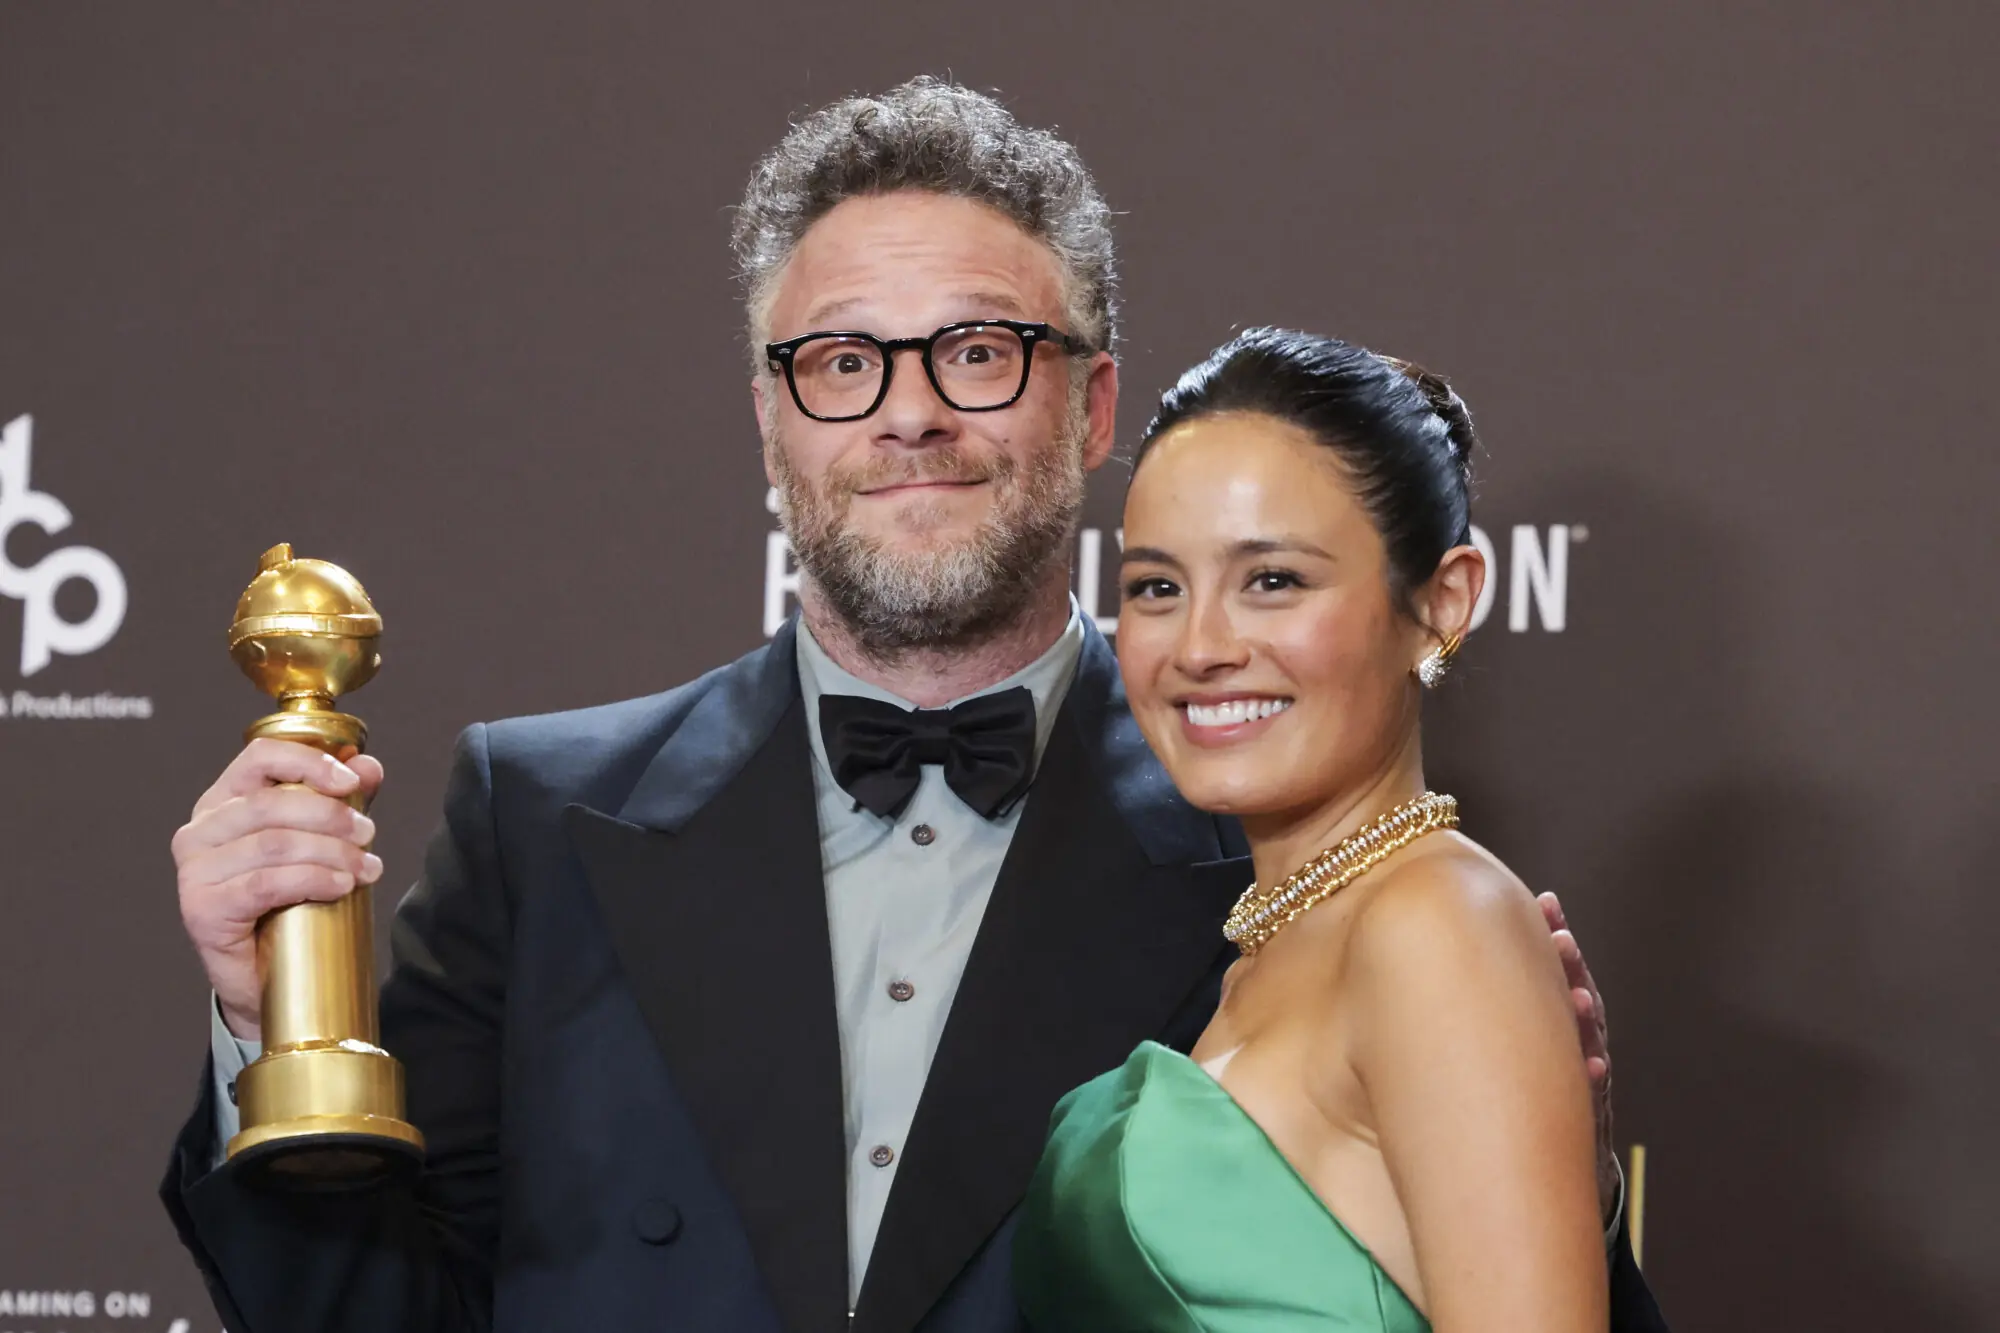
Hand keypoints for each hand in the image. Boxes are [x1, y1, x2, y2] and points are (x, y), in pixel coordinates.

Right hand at [172, 739, 384, 1040]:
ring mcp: (195, 871)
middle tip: (368, 834)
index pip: (260, 757)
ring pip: (272, 844)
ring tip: (366, 868)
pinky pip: (264, 883)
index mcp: (224, 802)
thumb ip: (340, 799)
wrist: (267, 976)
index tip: (352, 781)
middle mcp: (200, 831)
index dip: (310, 762)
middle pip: (271, 804)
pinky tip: (341, 885)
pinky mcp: (202, 909)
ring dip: (331, 852)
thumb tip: (367, 765)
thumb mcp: (321, 841)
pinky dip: (311, 879)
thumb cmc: (290, 901)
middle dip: (330, 816)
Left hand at [1537, 891, 1618, 1224]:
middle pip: (1579, 1000)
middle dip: (1570, 968)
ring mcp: (1585, 1085)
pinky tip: (1591, 1067)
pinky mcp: (1587, 1123)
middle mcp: (1578, 1049)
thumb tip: (1467, 951)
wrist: (1557, 1179)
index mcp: (1559, 1028)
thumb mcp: (1515, 1051)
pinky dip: (1592, 1082)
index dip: (1556, 938)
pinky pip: (1592, 1101)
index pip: (1560, 974)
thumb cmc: (1525, 1103)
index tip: (1546, 902)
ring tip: (1576, 993)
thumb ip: (1505, 1006)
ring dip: (1585, 1019)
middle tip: (1561, 935)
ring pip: (1589, 1045)